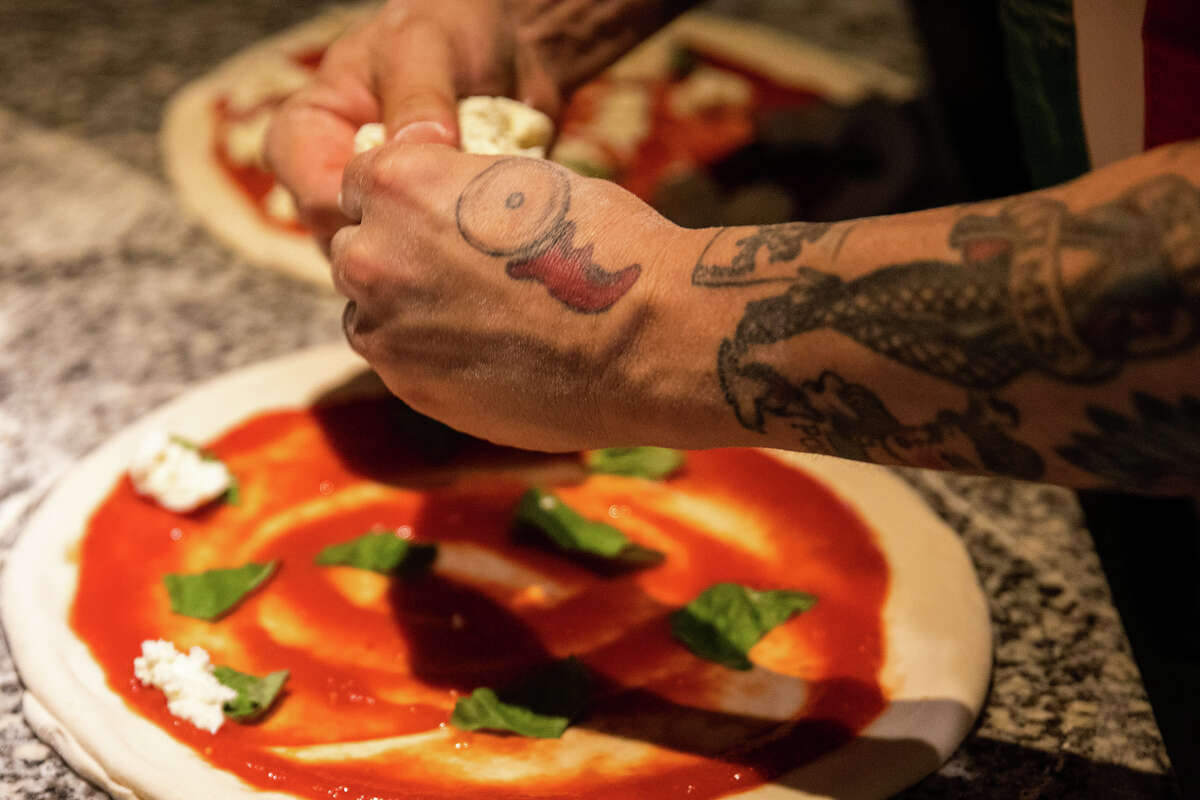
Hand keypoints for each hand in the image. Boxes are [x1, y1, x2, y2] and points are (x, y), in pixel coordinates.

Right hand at [265, 0, 561, 250]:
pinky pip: (433, 270)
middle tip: (470, 223)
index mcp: (304, 137)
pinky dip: (464, 258)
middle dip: (410, 243)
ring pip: (393, 271)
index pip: (318, 202)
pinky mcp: (420, 236)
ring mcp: (376, 217)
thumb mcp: (426, 44)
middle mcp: (331, 185)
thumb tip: (417, 146)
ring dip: (442, 256)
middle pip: (352, 249)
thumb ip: (417, 94)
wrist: (506, 48)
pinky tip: (497, 234)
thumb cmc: (447, 30)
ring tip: (488, 223)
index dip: (373, 213)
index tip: (431, 202)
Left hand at [333, 145, 691, 450]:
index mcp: (399, 184)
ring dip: (404, 313)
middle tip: (455, 273)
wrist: (649, 337)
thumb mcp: (525, 180)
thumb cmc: (607, 245)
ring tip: (474, 320)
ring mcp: (389, 331)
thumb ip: (460, 192)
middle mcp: (376, 256)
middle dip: (393, 257)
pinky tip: (487, 354)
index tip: (434, 217)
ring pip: (368, 315)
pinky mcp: (412, 390)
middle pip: (355, 250)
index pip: (361, 183)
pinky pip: (400, 366)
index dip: (400, 200)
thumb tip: (442, 213)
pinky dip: (429, 359)